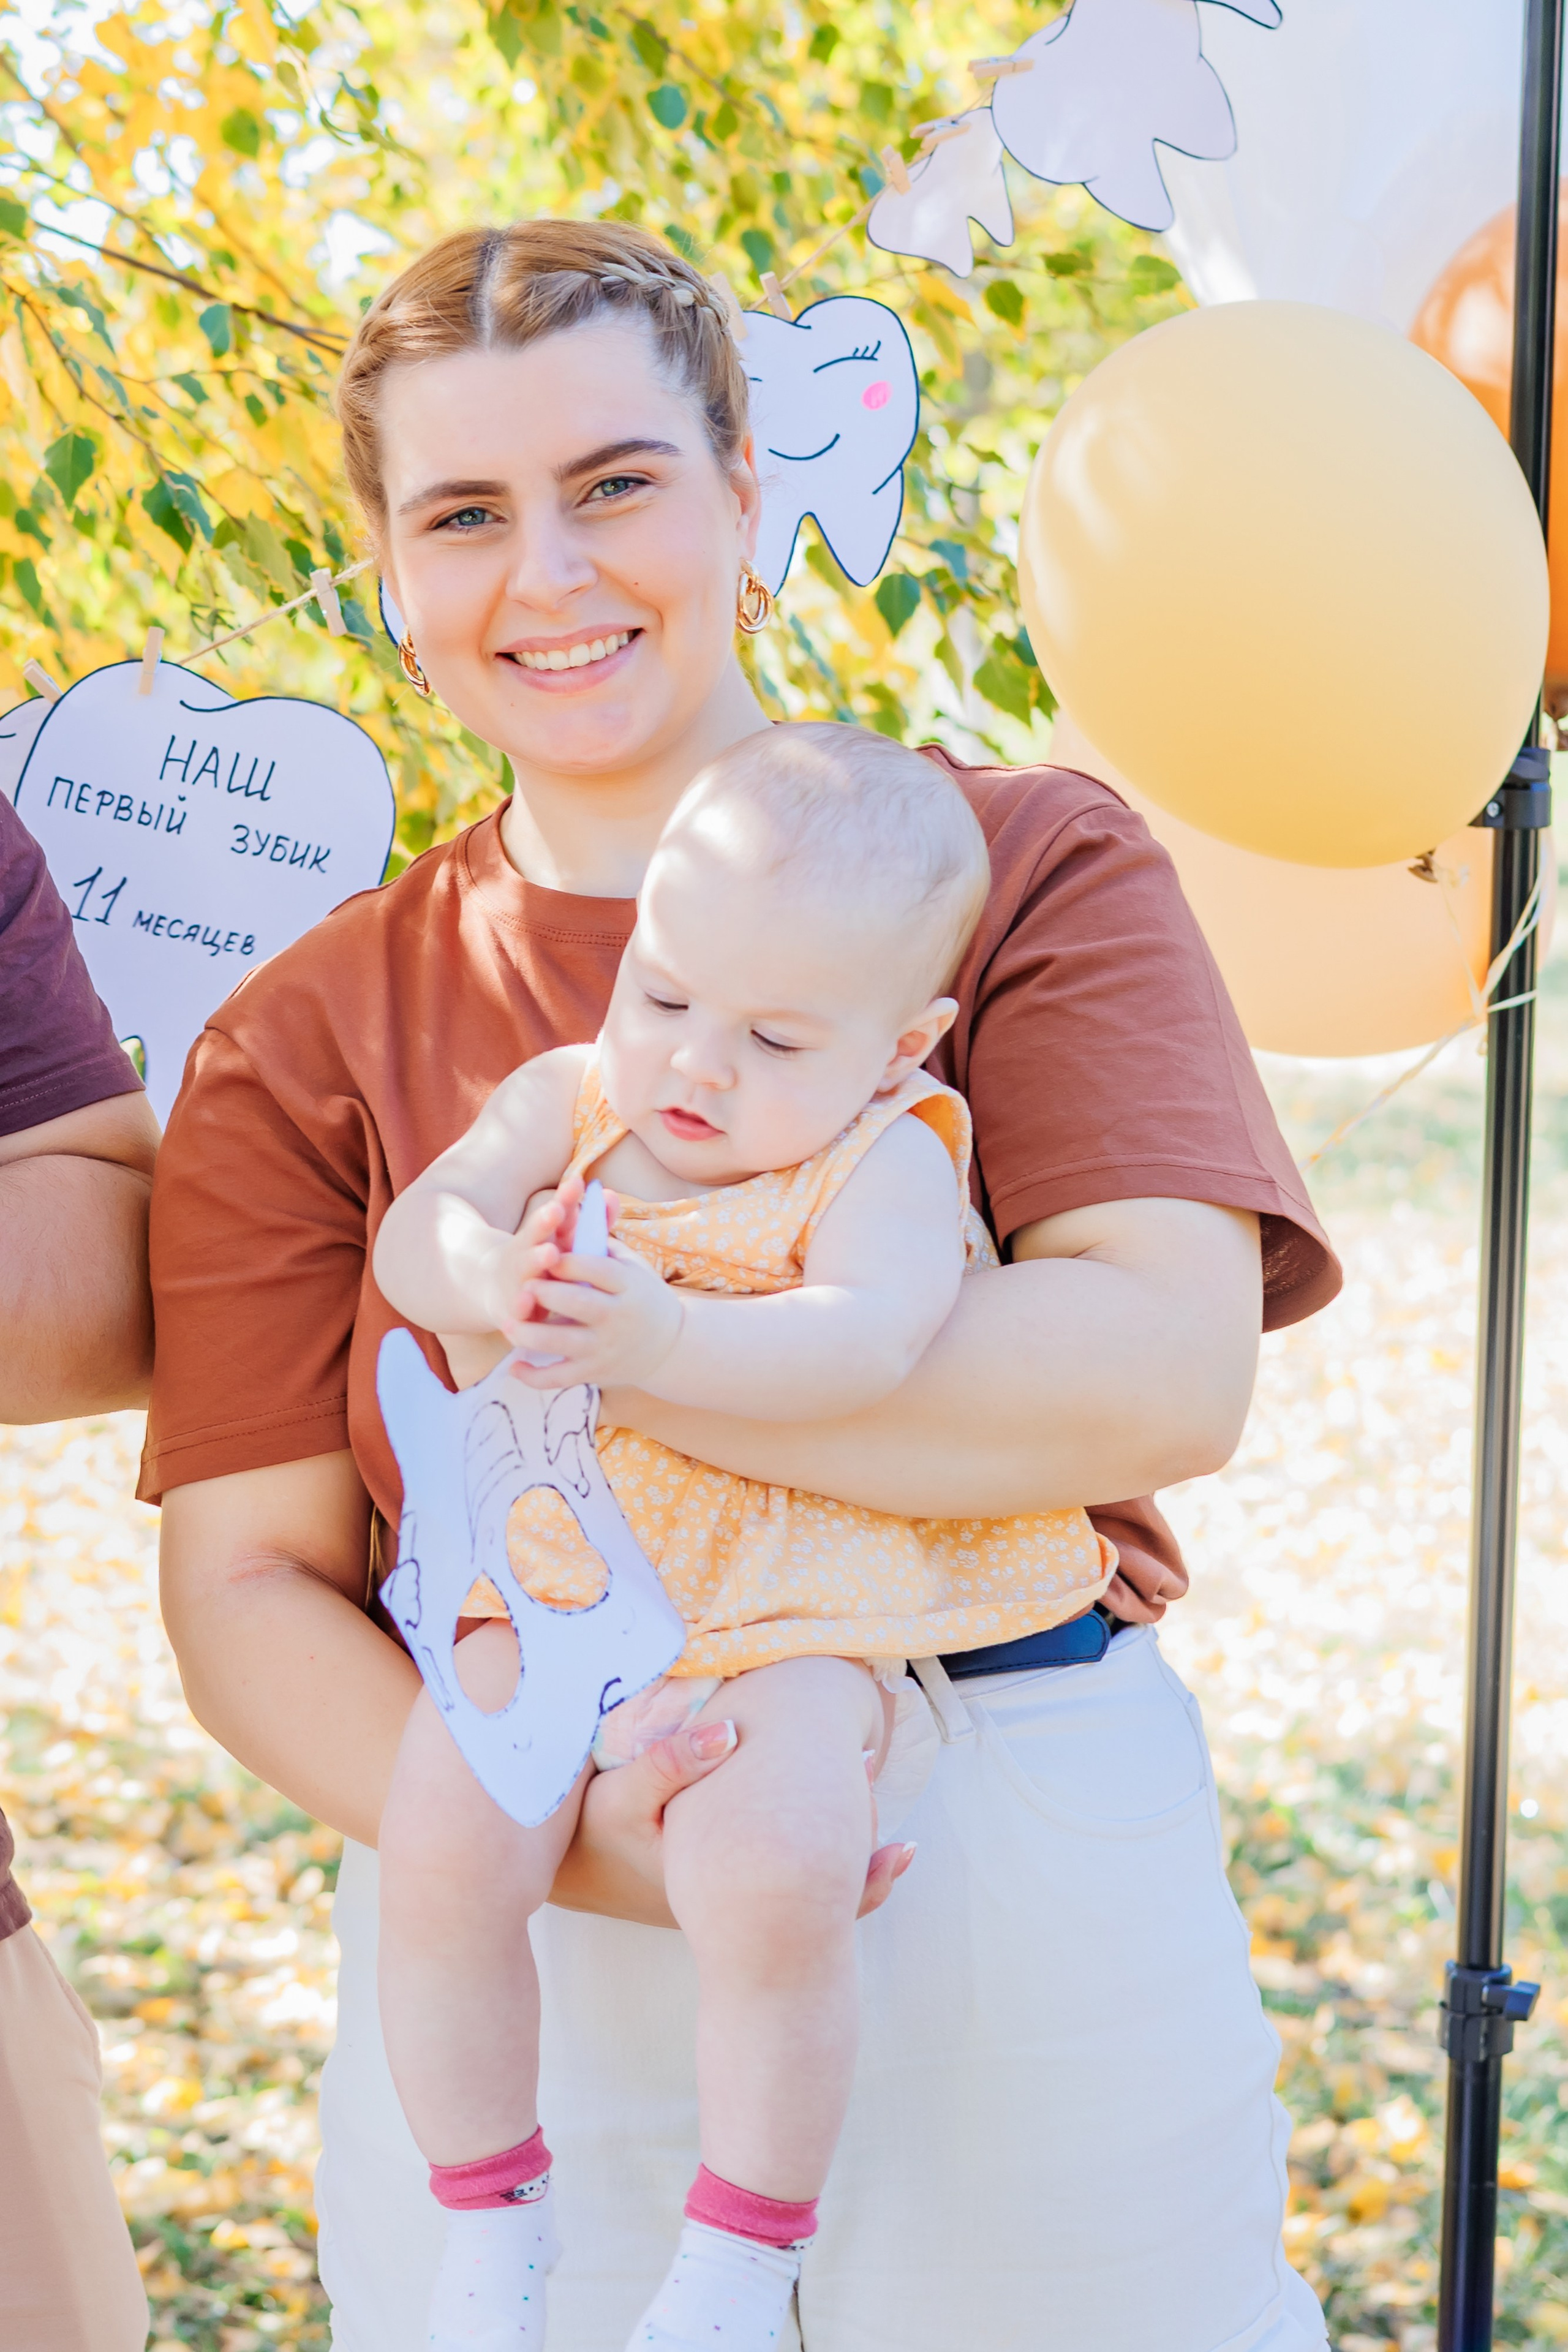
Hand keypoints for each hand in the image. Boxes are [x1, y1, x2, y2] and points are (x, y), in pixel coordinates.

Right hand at [475, 1175, 586, 1337]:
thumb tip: (611, 1194)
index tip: (577, 1182)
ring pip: (527, 1265)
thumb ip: (590, 1222)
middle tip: (557, 1209)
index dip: (566, 1198)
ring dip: (537, 1259)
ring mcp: (518, 1275)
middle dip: (546, 1220)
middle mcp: (529, 1249)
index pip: (556, 1211)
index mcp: (545, 1233)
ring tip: (550, 1252)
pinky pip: (517, 1306)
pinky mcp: (512, 1304)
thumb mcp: (565, 1241)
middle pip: (536, 1232)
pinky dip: (520, 1304)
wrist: (497, 1287)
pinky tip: (525, 1301)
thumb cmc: (544, 1262)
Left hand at [506, 1234, 683, 1390]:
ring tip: (508, 1324)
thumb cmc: (640, 1295)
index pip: (596, 1269)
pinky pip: (560, 1378)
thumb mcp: (631, 1264)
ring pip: (563, 1343)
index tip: (544, 1251)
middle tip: (522, 1285)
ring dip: (532, 1335)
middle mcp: (617, 1317)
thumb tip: (594, 1193)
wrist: (670, 1345)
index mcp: (628, 1284)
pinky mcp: (594, 1372)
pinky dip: (535, 1376)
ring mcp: (605, 1348)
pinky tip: (515, 1366)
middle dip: (547, 1295)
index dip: (567, 1261)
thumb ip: (604, 1236)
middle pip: (578, 1304)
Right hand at [547, 1717, 916, 1925]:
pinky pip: (786, 1875)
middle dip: (857, 1827)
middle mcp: (739, 1903)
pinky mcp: (727, 1886)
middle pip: (824, 1884)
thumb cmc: (591, 1835)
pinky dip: (815, 1845)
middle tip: (868, 1758)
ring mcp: (736, 1899)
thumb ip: (670, 1762)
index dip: (853, 1833)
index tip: (865, 1761)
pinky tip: (830, 1806)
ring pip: (809, 1881)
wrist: (568, 1874)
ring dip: (839, 1833)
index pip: (813, 1880)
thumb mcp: (620, 1798)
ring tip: (862, 1772)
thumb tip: (732, 1730)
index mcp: (724, 1884)